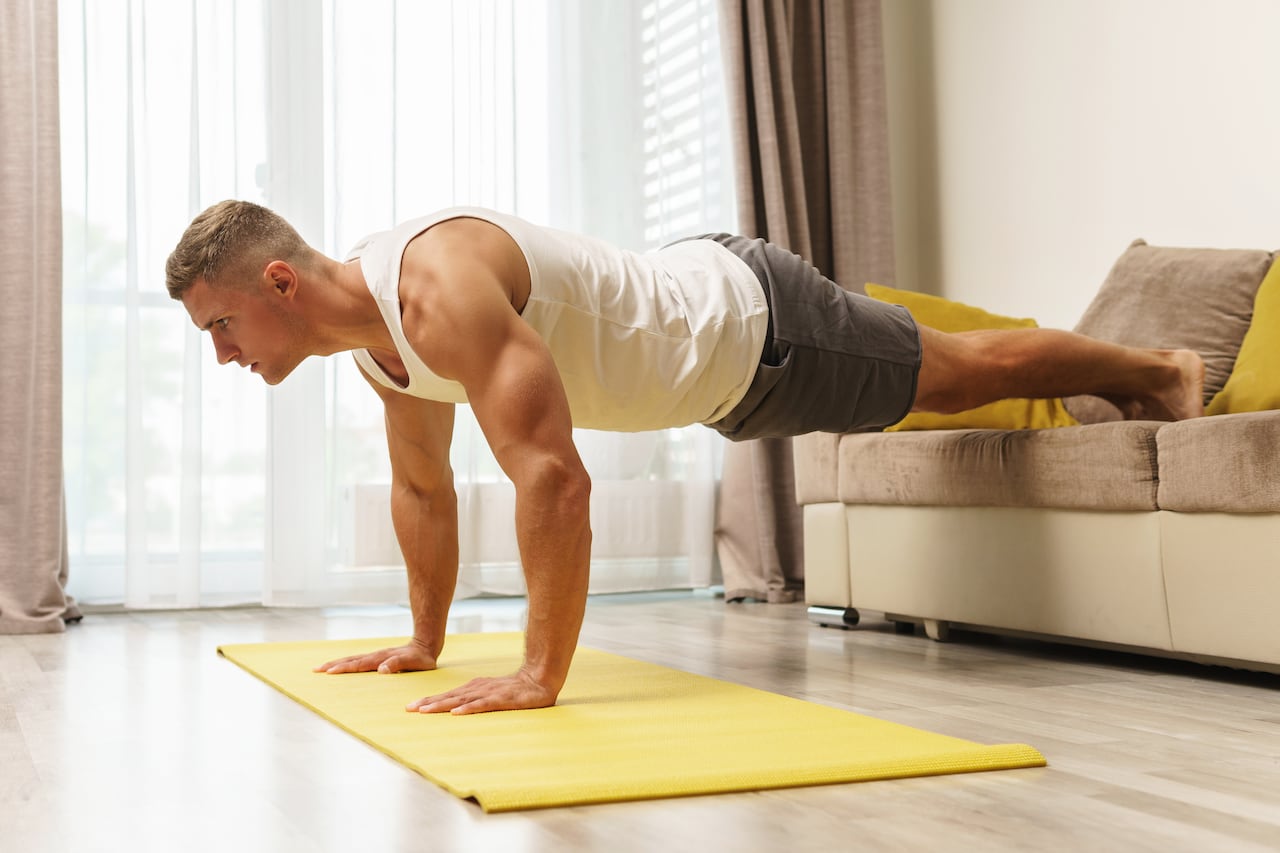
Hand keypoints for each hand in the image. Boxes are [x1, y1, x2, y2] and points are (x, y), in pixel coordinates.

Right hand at [313, 640, 437, 674]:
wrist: (426, 644)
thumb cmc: (421, 658)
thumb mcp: (413, 662)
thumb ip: (398, 664)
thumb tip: (381, 670)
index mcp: (381, 659)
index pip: (359, 664)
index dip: (344, 668)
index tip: (329, 671)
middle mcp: (376, 656)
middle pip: (351, 660)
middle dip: (334, 665)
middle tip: (316, 670)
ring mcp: (376, 656)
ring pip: (352, 659)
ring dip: (337, 663)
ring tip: (321, 667)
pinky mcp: (377, 658)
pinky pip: (358, 660)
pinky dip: (346, 663)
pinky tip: (340, 667)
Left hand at [407, 670, 557, 714]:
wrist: (539, 679)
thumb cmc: (514, 689)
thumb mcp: (490, 692)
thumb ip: (474, 698)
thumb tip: (455, 708)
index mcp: (474, 687)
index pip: (448, 695)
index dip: (430, 700)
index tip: (411, 707)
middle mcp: (478, 688)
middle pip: (450, 697)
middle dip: (429, 703)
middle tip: (409, 709)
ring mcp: (489, 693)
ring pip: (462, 700)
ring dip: (443, 705)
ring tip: (425, 711)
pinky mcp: (502, 700)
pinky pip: (483, 705)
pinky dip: (469, 709)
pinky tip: (457, 713)